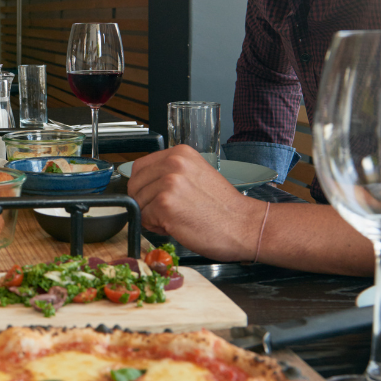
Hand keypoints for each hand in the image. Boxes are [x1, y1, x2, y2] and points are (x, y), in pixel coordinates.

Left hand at [127, 146, 265, 262]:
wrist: (245, 226)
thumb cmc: (223, 207)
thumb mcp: (196, 175)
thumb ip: (170, 174)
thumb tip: (143, 185)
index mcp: (180, 153)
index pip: (140, 167)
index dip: (143, 187)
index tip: (155, 197)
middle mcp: (173, 163)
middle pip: (134, 186)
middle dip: (145, 203)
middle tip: (167, 212)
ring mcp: (169, 183)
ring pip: (138, 203)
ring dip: (151, 216)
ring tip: (176, 218)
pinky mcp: (166, 204)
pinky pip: (144, 219)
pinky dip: (156, 227)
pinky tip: (176, 226)